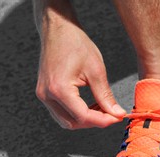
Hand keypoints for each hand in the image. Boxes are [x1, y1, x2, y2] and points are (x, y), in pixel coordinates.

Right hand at [35, 2, 125, 129]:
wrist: (58, 30)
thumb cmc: (75, 44)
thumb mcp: (96, 70)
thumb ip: (105, 95)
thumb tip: (116, 113)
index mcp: (59, 89)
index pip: (82, 116)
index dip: (102, 120)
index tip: (117, 117)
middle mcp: (47, 95)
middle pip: (72, 123)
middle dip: (93, 122)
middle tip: (111, 114)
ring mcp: (43, 95)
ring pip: (64, 120)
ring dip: (84, 119)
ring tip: (101, 109)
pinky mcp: (44, 93)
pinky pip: (59, 112)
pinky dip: (75, 113)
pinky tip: (89, 105)